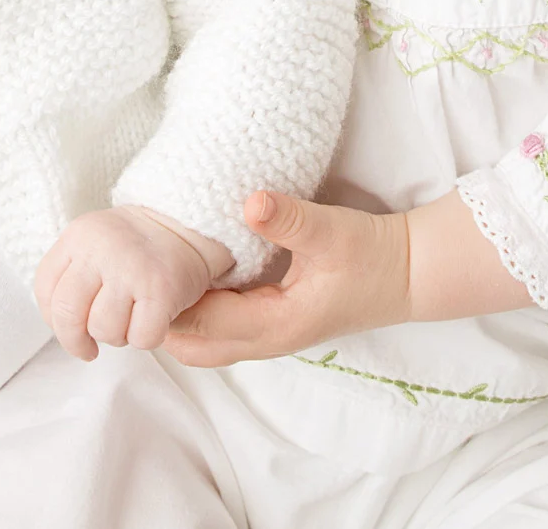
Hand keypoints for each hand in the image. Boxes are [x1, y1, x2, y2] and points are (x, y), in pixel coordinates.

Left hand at [34, 207, 230, 361]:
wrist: (188, 226)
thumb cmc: (137, 247)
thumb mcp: (94, 243)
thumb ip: (71, 274)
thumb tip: (59, 325)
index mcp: (79, 236)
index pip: (46, 289)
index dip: (53, 319)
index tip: (68, 328)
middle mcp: (101, 249)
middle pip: (68, 315)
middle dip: (75, 342)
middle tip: (88, 348)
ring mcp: (131, 269)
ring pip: (104, 330)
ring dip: (117, 336)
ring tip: (130, 319)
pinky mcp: (161, 290)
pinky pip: (141, 338)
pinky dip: (147, 338)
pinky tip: (152, 321)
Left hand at [160, 190, 531, 367]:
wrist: (408, 274)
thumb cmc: (372, 256)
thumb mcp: (333, 233)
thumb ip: (290, 220)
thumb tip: (249, 203)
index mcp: (272, 326)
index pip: (196, 323)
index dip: (164, 299)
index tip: (139, 267)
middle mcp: (263, 340)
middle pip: (189, 345)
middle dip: (160, 315)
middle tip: (140, 271)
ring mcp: (266, 335)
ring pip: (201, 341)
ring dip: (177, 313)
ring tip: (158, 270)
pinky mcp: (270, 321)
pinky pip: (218, 326)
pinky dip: (196, 308)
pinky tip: (189, 272)